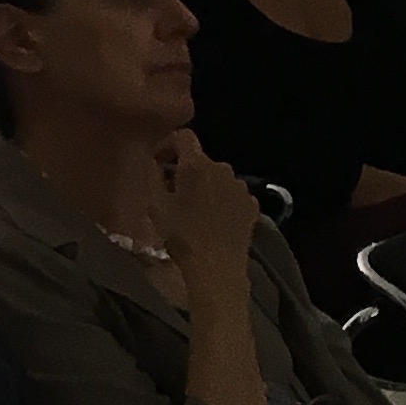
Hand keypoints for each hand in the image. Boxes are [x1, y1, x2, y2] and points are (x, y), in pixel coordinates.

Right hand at [151, 130, 262, 281]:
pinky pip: (232, 195)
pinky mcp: (252, 206)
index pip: (184, 136)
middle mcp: (222, 169)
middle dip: (186, 170)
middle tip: (173, 193)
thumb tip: (156, 162)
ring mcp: (241, 187)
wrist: (216, 268)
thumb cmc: (181, 235)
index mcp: (197, 165)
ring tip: (194, 210)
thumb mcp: (155, 204)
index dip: (168, 144)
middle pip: (201, 159)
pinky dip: (222, 201)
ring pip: (218, 177)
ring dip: (205, 186)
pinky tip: (214, 220)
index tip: (158, 163)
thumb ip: (153, 175)